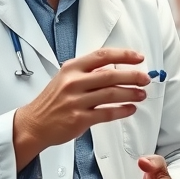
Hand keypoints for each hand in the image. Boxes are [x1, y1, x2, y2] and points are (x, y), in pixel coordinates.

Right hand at [14, 49, 149, 153]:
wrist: (34, 124)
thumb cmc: (52, 102)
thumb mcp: (65, 78)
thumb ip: (88, 73)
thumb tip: (115, 69)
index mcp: (72, 68)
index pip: (102, 55)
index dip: (124, 55)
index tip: (138, 58)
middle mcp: (74, 82)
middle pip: (111, 75)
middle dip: (133, 76)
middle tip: (145, 79)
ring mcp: (76, 101)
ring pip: (111, 94)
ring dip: (131, 93)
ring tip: (141, 94)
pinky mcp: (79, 119)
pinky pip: (107, 113)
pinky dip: (122, 110)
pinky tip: (130, 109)